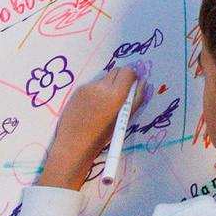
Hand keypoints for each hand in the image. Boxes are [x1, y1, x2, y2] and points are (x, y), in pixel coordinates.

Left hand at [35, 68, 137, 188]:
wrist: (73, 145)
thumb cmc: (101, 136)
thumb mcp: (123, 120)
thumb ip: (135, 100)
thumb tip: (142, 83)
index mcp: (116, 94)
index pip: (128, 72)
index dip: (131, 78)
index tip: (131, 87)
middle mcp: (102, 86)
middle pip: (116, 71)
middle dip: (121, 79)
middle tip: (119, 95)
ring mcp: (88, 87)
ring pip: (104, 79)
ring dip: (108, 86)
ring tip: (103, 105)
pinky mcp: (78, 90)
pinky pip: (92, 86)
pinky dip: (96, 92)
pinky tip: (92, 108)